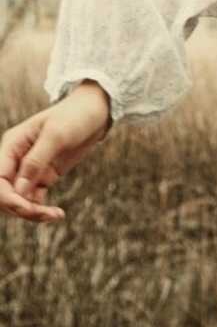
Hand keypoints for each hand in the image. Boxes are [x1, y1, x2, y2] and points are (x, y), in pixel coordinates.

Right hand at [0, 80, 110, 222]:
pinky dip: (41, 209)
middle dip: (21, 208)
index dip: (7, 197)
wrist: (97, 110)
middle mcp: (16, 159)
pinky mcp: (44, 176)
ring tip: (56, 215)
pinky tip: (57, 214)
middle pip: (6, 194)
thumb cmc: (75, 115)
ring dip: (33, 212)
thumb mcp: (56, 135)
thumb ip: (36, 161)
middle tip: (45, 214)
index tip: (26, 207)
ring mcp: (30, 169)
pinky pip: (34, 199)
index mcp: (12, 145)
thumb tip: (18, 190)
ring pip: (20, 200)